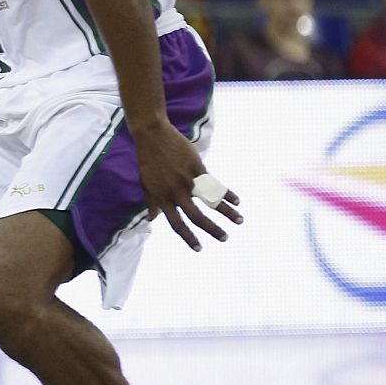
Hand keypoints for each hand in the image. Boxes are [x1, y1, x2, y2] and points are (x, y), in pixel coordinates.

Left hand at [134, 121, 241, 250]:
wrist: (152, 136)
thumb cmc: (148, 161)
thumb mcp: (145, 184)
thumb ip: (152, 202)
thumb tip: (152, 219)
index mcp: (162, 198)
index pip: (176, 223)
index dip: (188, 237)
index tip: (199, 249)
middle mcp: (175, 192)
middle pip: (197, 217)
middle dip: (212, 229)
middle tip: (224, 238)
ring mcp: (187, 180)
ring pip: (210, 201)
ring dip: (227, 212)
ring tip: (240, 221)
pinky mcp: (197, 168)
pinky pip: (215, 184)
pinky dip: (227, 193)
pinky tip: (237, 200)